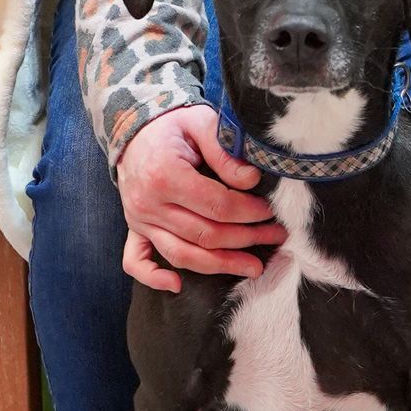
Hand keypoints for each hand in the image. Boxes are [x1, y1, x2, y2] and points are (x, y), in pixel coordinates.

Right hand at [118, 104, 286, 293]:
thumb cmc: (174, 126)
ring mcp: (139, 220)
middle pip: (205, 235)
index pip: (217, 206)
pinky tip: (176, 286)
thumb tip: (251, 180)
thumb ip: (225, 152)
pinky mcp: (134, 229)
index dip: (249, 213)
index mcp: (166, 175)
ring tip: (254, 267)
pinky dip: (153, 278)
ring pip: (182, 255)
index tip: (271, 211)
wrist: (134, 129)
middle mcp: (149, 203)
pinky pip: (136, 261)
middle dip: (246, 239)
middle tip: (276, 237)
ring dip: (221, 266)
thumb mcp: (202, 123)